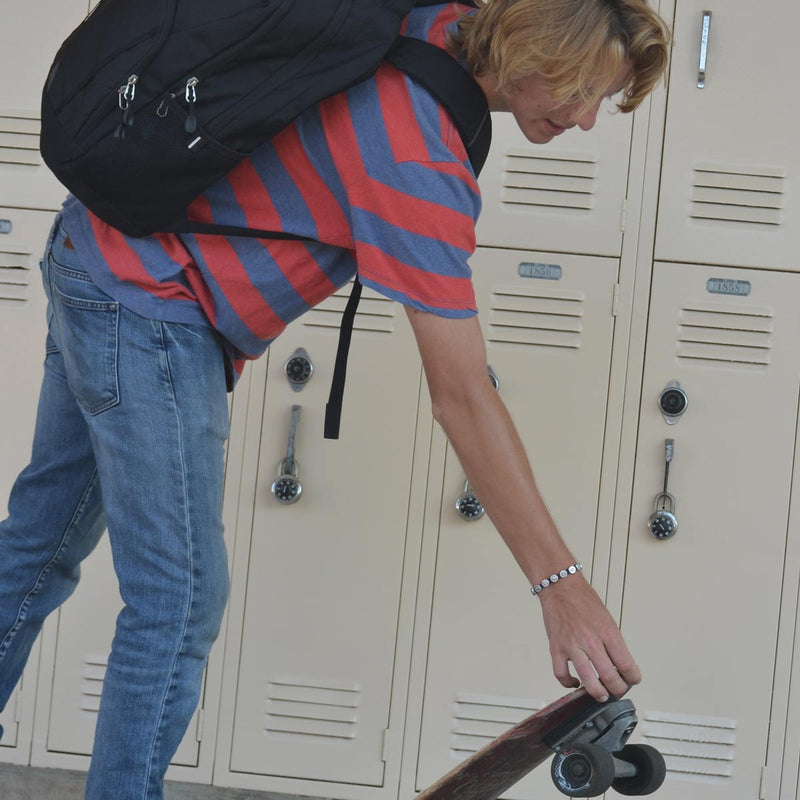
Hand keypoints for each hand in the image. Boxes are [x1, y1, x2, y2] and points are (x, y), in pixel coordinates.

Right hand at [538, 575, 640, 701]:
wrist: (560, 587)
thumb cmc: (583, 599)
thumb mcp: (607, 619)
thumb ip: (613, 642)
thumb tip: (618, 663)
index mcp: (608, 633)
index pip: (627, 665)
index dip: (633, 678)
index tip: (633, 679)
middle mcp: (591, 641)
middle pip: (610, 677)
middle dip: (618, 689)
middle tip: (618, 690)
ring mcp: (572, 646)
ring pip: (588, 681)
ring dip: (598, 693)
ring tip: (601, 695)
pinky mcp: (556, 648)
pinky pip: (561, 674)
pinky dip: (568, 683)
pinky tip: (575, 683)